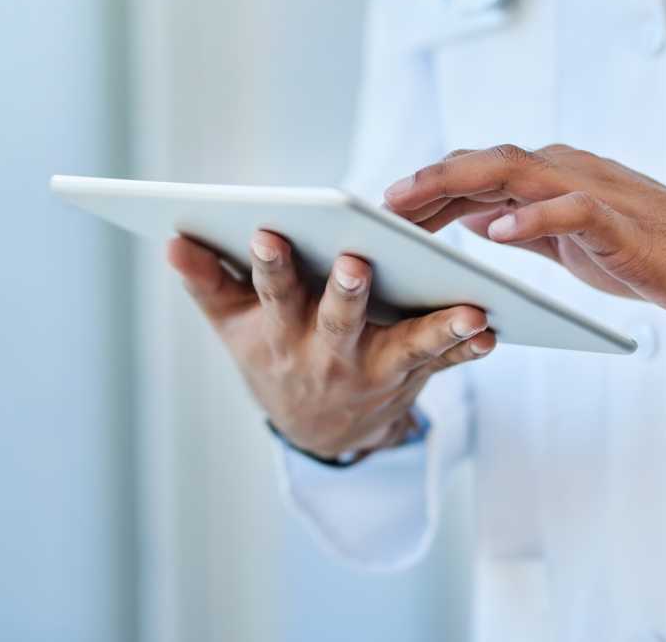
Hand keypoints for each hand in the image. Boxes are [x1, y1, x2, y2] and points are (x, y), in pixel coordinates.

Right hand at [166, 230, 496, 459]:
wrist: (319, 431)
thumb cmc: (273, 355)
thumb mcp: (233, 326)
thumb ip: (205, 280)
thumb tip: (173, 236)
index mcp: (280, 330)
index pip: (271, 292)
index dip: (269, 267)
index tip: (268, 234)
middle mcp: (326, 352)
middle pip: (338, 319)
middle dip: (346, 293)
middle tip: (356, 262)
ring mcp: (372, 369)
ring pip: (407, 346)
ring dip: (437, 330)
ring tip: (468, 311)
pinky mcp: (411, 376)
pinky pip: (444, 362)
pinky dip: (468, 349)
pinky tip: (491, 331)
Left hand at [383, 144, 665, 344]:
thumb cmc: (651, 254)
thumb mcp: (570, 243)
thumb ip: (524, 226)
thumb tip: (471, 218)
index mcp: (554, 178)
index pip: (479, 174)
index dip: (429, 188)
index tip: (384, 209)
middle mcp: (568, 172)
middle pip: (486, 162)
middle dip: (429, 180)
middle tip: (382, 203)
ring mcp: (595, 192)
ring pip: (517, 172)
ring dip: (460, 185)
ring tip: (415, 206)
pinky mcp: (622, 222)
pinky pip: (570, 211)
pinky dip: (530, 217)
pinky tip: (495, 232)